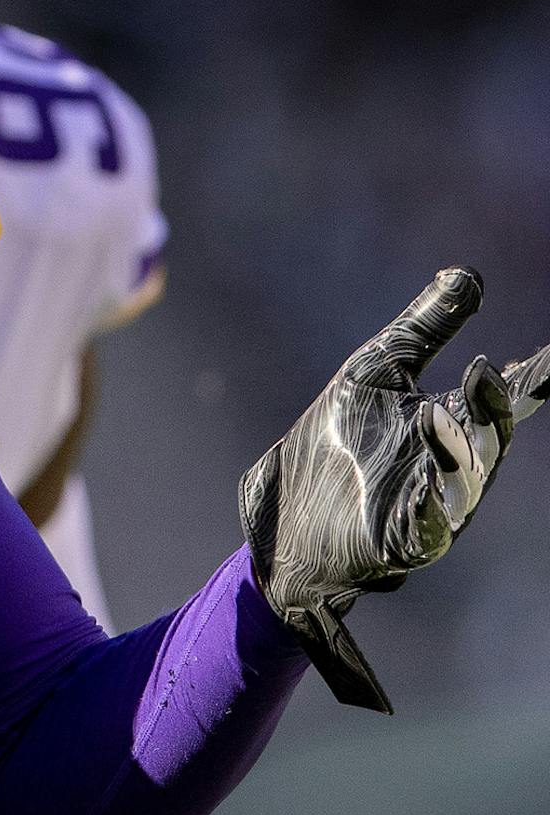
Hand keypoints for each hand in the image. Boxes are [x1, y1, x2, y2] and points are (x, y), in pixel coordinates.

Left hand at [240, 268, 548, 711]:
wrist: (290, 504)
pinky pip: (427, 531)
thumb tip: (468, 274)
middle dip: (493, 410)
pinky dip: (429, 510)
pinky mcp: (401, 540)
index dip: (535, 376)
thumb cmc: (338, 433)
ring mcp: (432, 505)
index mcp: (456, 422)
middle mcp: (454, 465)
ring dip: (454, 452)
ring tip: (433, 415)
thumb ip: (426, 328)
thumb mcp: (379, 369)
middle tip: (486, 373)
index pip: (504, 397)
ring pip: (463, 484)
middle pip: (490, 439)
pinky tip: (421, 488)